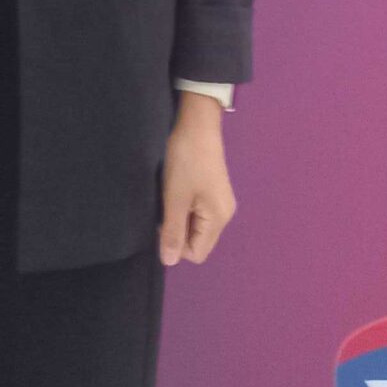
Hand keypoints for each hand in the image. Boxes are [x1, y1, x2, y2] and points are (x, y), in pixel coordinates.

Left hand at [159, 93, 235, 267]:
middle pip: (197, 241)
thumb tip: (169, 262)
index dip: (175, 244)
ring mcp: (219, 202)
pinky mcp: (212, 191)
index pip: (196, 253)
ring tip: (170, 195)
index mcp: (218, 219)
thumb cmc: (186, 161)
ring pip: (195, 226)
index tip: (163, 221)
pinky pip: (197, 212)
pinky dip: (183, 207)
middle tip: (165, 206)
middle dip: (177, 231)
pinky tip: (176, 189)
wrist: (196, 124)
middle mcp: (224, 215)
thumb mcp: (175, 198)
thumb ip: (172, 231)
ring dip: (179, 217)